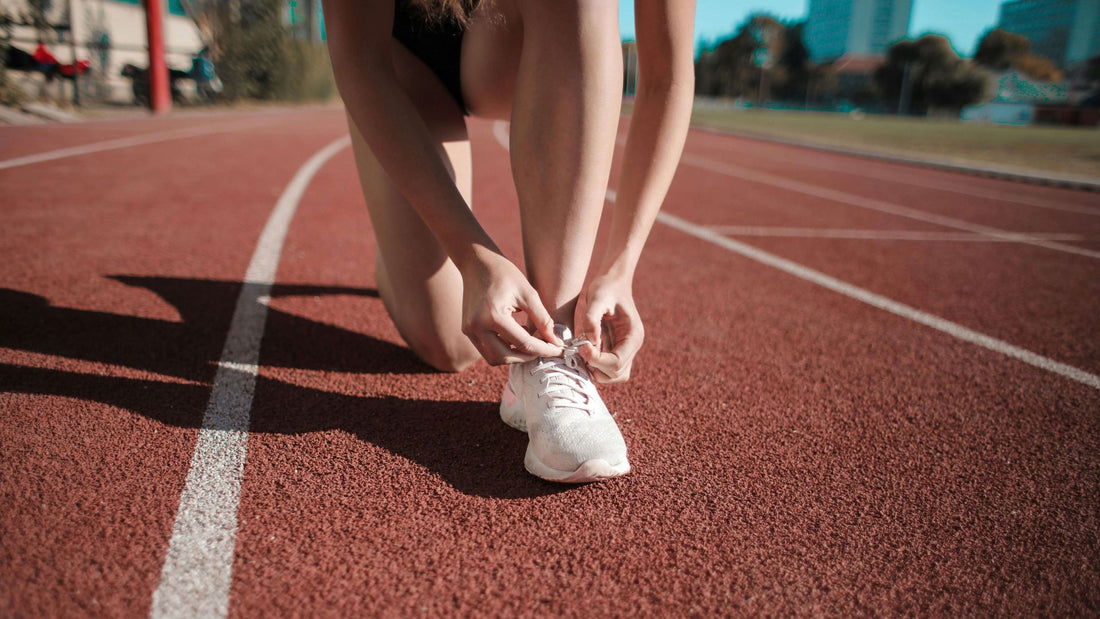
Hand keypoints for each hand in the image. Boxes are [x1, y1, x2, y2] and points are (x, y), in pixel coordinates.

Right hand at [459, 249, 562, 364]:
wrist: (477, 262)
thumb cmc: (504, 274)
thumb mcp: (529, 294)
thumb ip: (543, 320)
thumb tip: (556, 342)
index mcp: (493, 316)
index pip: (524, 343)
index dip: (544, 349)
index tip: (559, 349)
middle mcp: (477, 327)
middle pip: (506, 357)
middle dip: (528, 356)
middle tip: (545, 348)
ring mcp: (469, 330)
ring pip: (494, 358)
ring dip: (514, 356)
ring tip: (530, 342)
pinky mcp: (468, 330)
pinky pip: (487, 350)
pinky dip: (503, 349)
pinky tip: (516, 336)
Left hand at [575, 274, 643, 382]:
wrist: (611, 282)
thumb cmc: (605, 288)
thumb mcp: (596, 298)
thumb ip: (592, 320)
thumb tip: (589, 343)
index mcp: (633, 335)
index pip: (618, 362)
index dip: (597, 360)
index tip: (582, 347)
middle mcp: (632, 346)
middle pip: (616, 374)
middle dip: (596, 367)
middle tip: (581, 350)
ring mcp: (625, 350)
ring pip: (613, 376)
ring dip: (595, 370)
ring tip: (583, 352)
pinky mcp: (615, 350)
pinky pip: (607, 369)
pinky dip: (594, 366)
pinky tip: (584, 351)